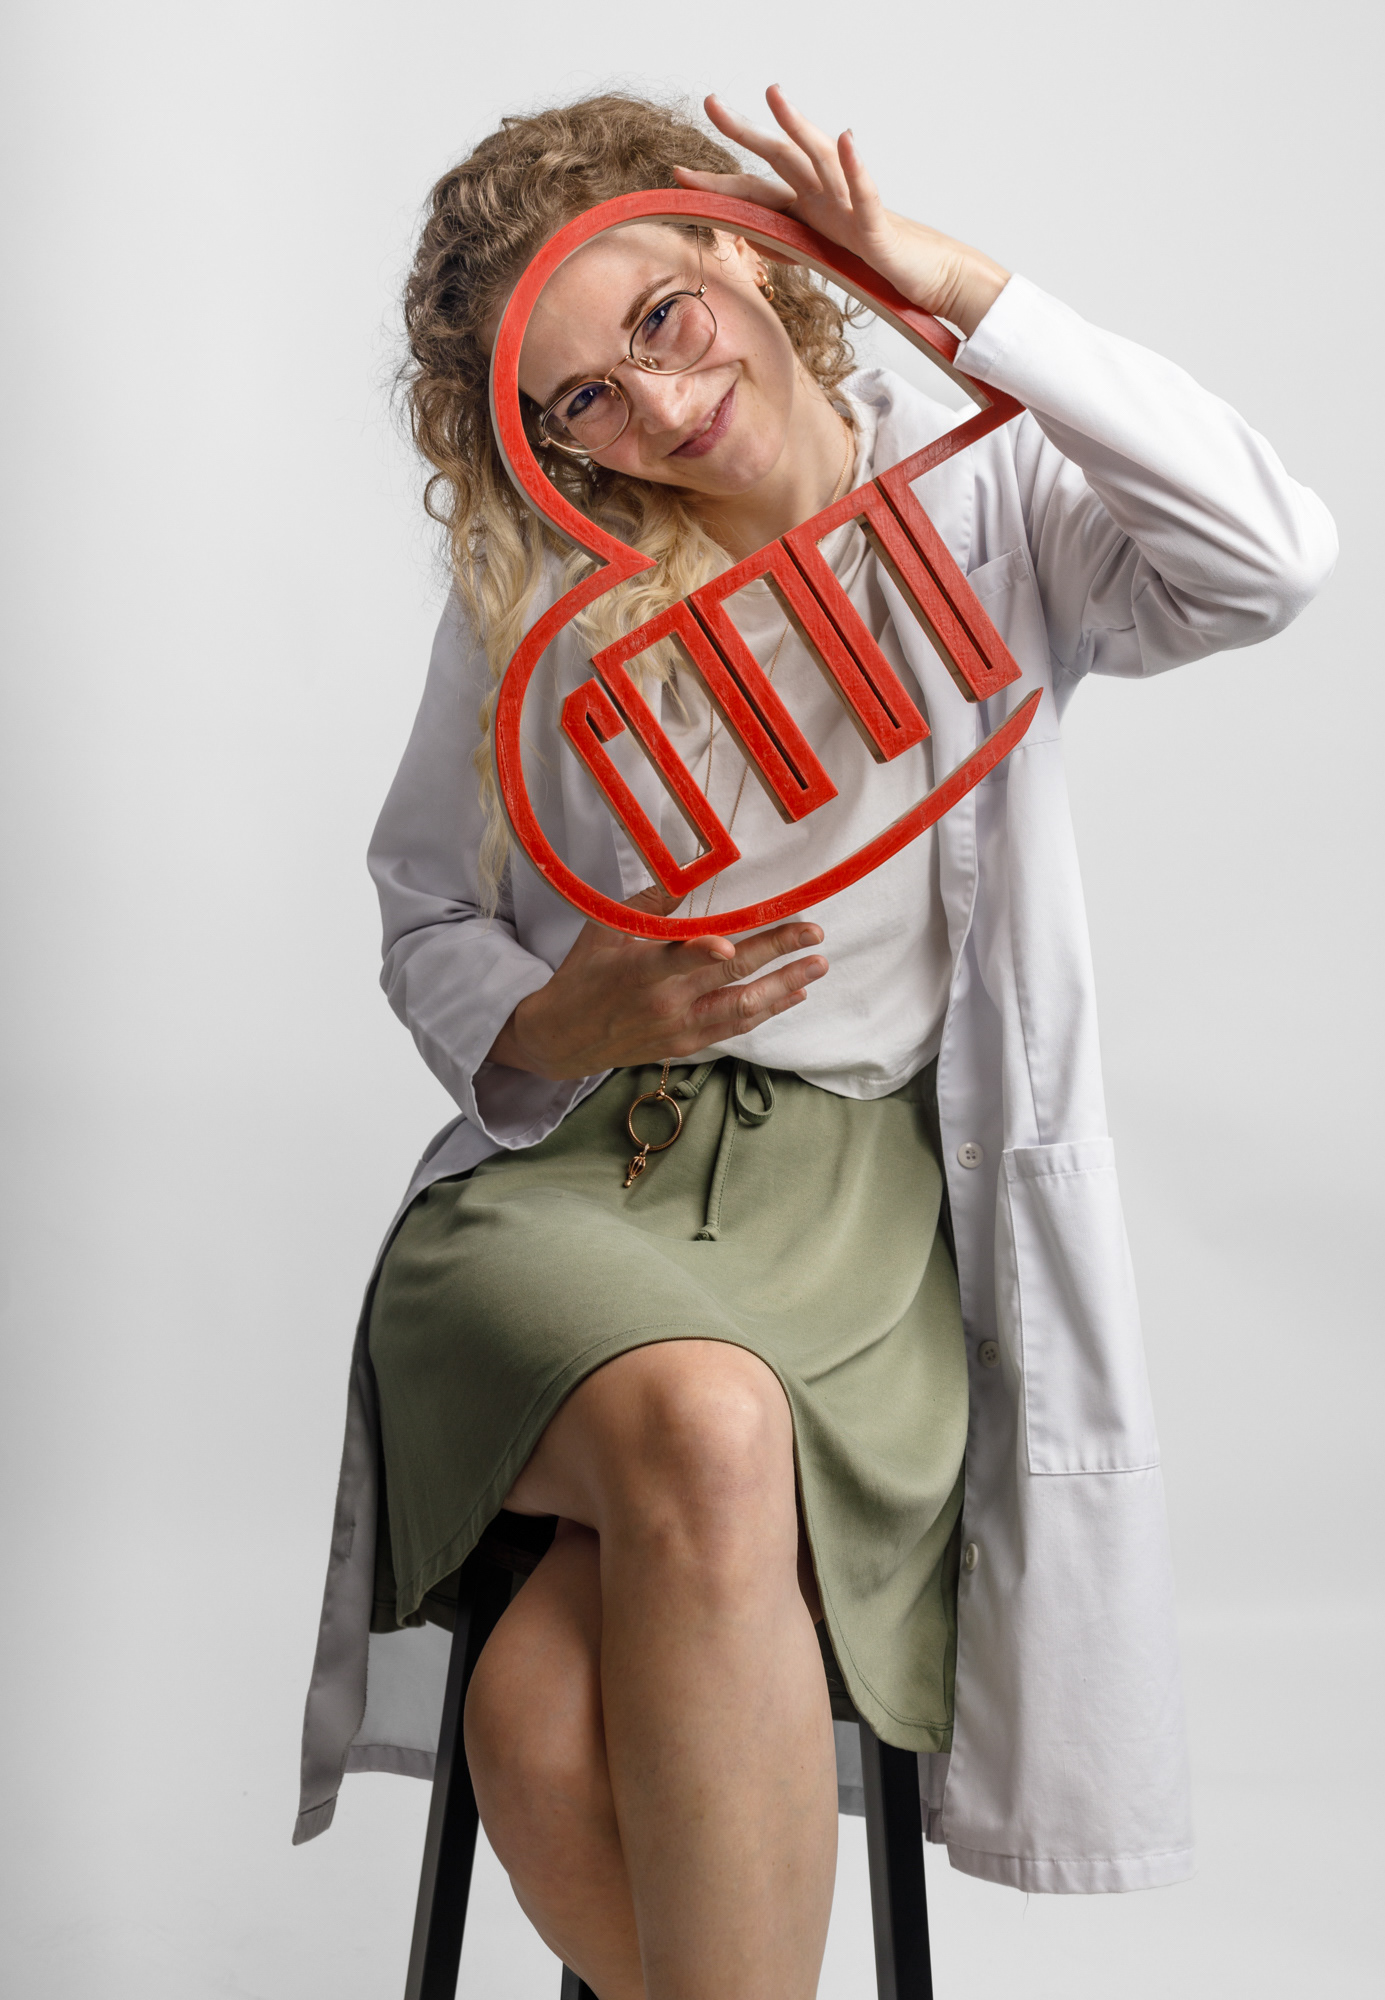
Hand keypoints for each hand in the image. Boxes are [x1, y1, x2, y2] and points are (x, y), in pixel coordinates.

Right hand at [487, 886, 827, 1080]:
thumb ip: (652, 903)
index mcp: (641, 971)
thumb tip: (691, 868)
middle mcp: (666, 1003)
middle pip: (731, 978)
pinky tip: (793, 994)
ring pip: (744, 1008)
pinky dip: (767, 1010)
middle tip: (814, 933)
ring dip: (785, 986)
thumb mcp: (606, 930)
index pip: (678, 958)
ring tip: (817, 966)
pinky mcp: (687, 1045)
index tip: (731, 943)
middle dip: (778, 954)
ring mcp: (681, 1028)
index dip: (704, 952)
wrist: (563, 1038)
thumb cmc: (584, 975)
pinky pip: (736, 1028)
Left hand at [673, 86, 1009, 338]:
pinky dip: (854, 167)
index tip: (677, 173)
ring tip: (775, 97)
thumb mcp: (821, 257)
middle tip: (711, 102)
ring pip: (821, 159)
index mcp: (807, 206)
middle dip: (745, 132)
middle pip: (781, 156)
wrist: (924, 277)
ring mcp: (851, 205)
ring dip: (798, 127)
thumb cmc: (874, 264)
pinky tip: (844, 138)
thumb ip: (787, 244)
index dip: (718, 181)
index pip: (755, 189)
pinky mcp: (876, 225)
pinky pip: (865, 192)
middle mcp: (826, 196)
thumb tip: (752, 238)